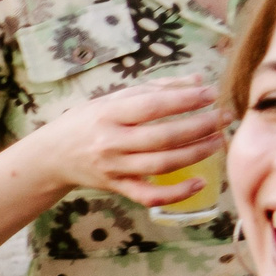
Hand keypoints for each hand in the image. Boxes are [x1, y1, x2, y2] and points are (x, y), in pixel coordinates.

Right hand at [28, 82, 224, 208]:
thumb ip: (154, 89)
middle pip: (163, 137)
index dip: (185, 100)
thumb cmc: (85, 123)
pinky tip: (200, 182)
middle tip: (223, 117)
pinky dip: (177, 193)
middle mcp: (110, 142)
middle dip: (200, 126)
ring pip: (162, 164)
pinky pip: (150, 196)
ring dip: (196, 153)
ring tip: (218, 141)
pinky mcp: (117, 188)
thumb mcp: (111, 99)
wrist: (51, 157)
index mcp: (108, 114)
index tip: (211, 94)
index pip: (152, 106)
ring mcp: (114, 168)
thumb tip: (197, 80)